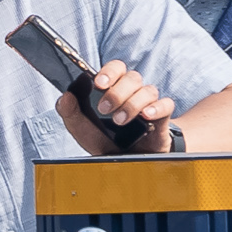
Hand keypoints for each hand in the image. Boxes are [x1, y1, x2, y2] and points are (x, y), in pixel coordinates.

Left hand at [56, 59, 175, 154]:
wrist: (129, 163)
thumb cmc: (106, 141)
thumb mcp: (84, 131)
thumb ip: (71, 114)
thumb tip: (64, 97)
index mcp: (114, 89)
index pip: (116, 68)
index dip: (109, 71)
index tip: (98, 83)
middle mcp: (133, 93)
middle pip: (132, 77)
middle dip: (117, 92)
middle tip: (104, 109)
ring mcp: (148, 105)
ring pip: (148, 90)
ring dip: (132, 104)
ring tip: (120, 121)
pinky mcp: (162, 119)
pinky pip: (166, 104)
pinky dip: (156, 108)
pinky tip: (145, 116)